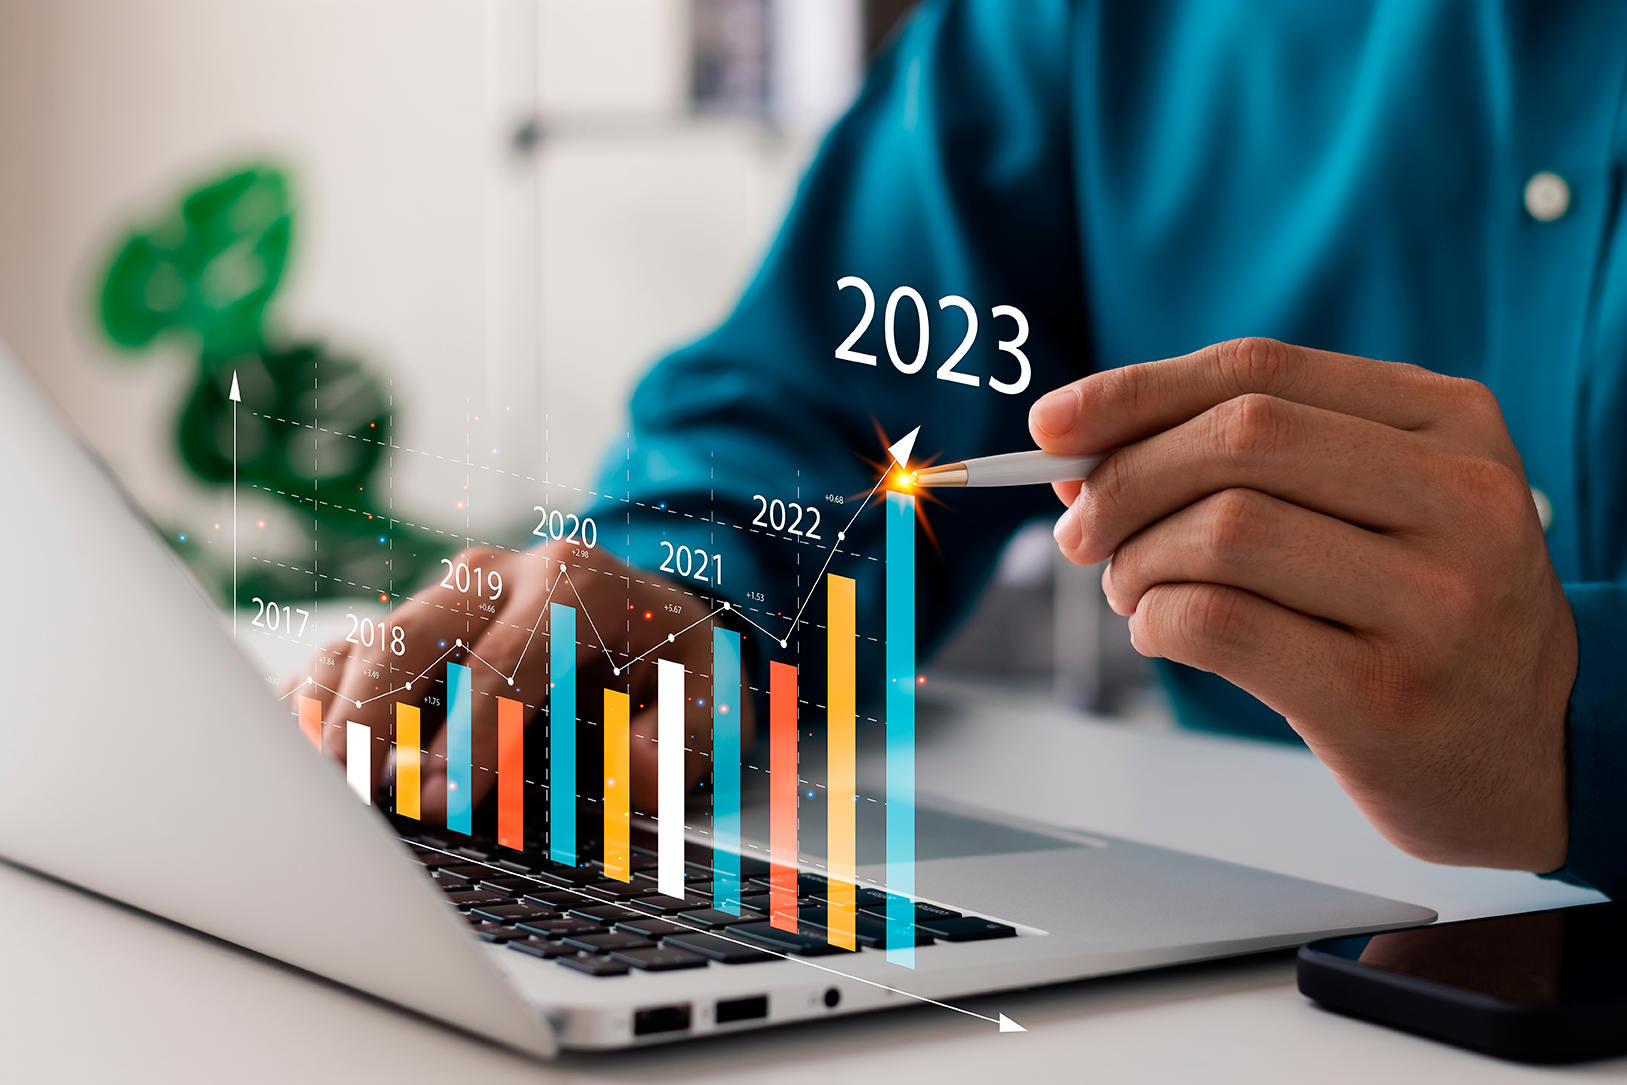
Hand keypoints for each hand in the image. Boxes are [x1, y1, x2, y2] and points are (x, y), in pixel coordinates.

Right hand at [288, 541, 751, 820]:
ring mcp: (440, 596)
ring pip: (365, 642)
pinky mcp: (405, 626)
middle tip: (350, 793)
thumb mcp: (708, 694)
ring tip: (307, 783)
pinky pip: (341, 657)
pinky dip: (313, 704)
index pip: (512, 658)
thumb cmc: (666, 663)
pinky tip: (295, 759)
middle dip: (376, 715)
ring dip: (331, 713)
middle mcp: (496, 577)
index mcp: (574, 581)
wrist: (641, 615)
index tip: (442, 799)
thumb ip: (684, 734)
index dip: (473, 734)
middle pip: (414, 634)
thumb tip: (638, 769)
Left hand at [1029, 338, 1575, 870]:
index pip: (1260, 370)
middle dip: (1125, 479)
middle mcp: (1459, 499)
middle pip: (1238, 437)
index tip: (1052, 424)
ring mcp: (1436, 600)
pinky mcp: (1388, 696)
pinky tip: (1163, 632)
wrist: (1536, 756)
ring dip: (1139, 561)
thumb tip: (1080, 450)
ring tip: (1133, 591)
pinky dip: (1158, 621)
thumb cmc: (1426, 617)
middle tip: (1085, 532)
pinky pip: (1221, 624)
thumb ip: (1247, 464)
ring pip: (1223, 530)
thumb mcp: (1374, 509)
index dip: (1136, 391)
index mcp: (1449, 425)